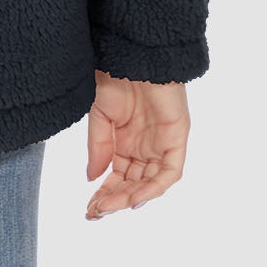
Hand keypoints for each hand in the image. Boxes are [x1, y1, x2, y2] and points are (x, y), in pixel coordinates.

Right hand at [85, 73, 189, 219]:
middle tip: (96, 212)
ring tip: (110, 206)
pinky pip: (169, 172)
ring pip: (150, 183)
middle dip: (114, 200)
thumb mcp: (100, 115)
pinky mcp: (176, 139)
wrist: (133, 54)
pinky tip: (136, 197)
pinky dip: (154, 187)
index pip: (117, 177)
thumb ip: (98, 147)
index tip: (89, 209)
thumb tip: (92, 178)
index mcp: (126, 141)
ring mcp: (161, 144)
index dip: (104, 194)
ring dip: (130, 197)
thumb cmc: (116, 76)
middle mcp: (145, 147)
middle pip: (132, 184)